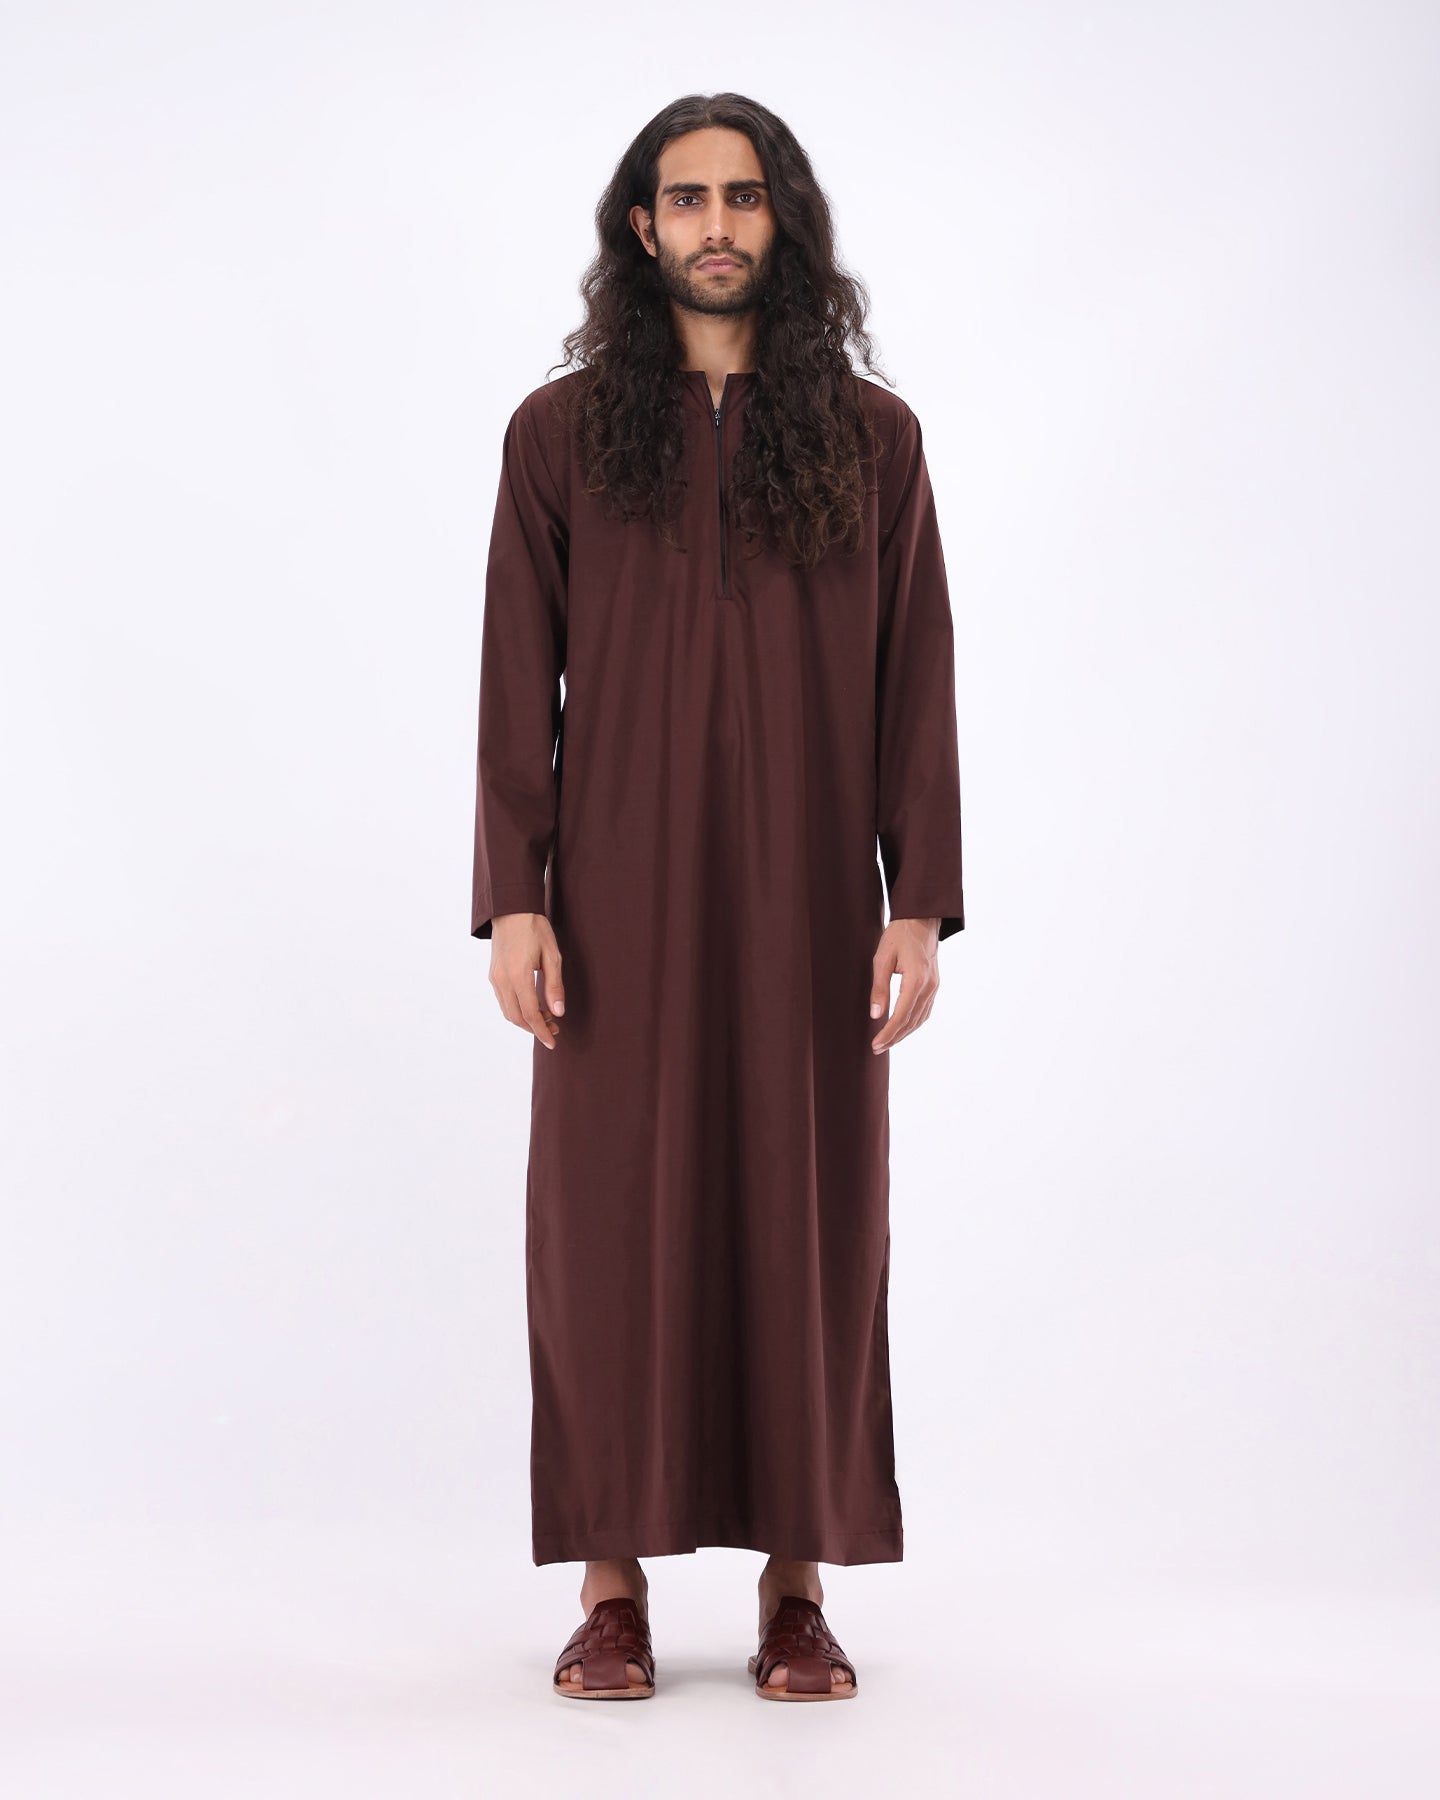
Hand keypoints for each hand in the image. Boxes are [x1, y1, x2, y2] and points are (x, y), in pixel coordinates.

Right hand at [489, 912, 564, 1048]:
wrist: (511, 909)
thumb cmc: (535, 929)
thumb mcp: (552, 955)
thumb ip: (555, 986)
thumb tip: (558, 1013)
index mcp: (518, 975)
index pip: (530, 1014)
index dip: (542, 1032)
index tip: (553, 1043)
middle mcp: (502, 980)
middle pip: (517, 1017)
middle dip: (535, 1028)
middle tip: (555, 1029)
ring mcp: (495, 978)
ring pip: (508, 1011)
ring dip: (526, 1020)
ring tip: (547, 1018)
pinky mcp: (493, 975)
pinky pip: (503, 1001)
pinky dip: (518, 1010)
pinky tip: (533, 1006)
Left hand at [869, 917, 940, 1052]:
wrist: (921, 919)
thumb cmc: (898, 936)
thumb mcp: (882, 959)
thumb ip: (879, 988)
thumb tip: (875, 1015)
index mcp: (916, 980)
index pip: (901, 1016)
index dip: (888, 1033)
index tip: (876, 1044)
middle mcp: (929, 987)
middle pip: (911, 1022)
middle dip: (894, 1037)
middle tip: (877, 1048)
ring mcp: (934, 987)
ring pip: (920, 1019)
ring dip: (904, 1033)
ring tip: (887, 1041)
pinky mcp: (934, 985)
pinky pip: (925, 1010)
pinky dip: (914, 1022)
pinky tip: (903, 1027)